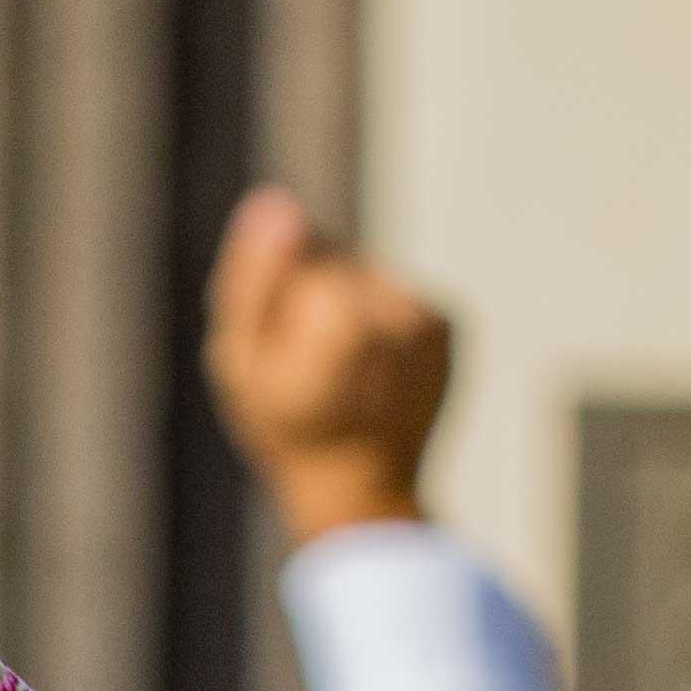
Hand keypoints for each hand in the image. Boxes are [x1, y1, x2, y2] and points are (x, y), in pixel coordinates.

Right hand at [201, 184, 449, 547]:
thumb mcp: (240, 358)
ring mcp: (430, 314)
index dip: (275, 293)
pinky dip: (381, 321)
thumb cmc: (288, 428)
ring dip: (347, 308)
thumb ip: (253, 277)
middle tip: (306, 365)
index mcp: (340, 311)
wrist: (361, 488)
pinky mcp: (450, 323)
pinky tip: (370, 366)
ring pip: (369, 276)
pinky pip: (400, 296)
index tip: (277, 348)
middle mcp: (396, 304)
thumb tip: (275, 202)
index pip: (299, 248)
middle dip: (312, 297)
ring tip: (341, 368)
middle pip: (337, 261)